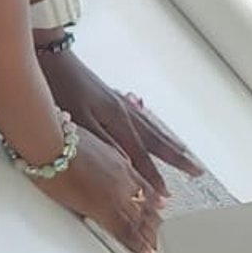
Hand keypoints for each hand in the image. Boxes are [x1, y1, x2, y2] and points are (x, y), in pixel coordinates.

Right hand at [34, 122, 166, 252]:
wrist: (50, 142)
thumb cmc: (59, 137)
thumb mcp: (88, 139)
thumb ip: (99, 152)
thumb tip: (94, 155)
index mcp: (119, 162)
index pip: (142, 185)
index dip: (152, 198)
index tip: (159, 207)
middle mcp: (123, 178)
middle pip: (145, 205)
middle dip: (155, 221)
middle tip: (163, 235)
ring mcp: (117, 194)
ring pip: (142, 220)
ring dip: (152, 235)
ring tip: (159, 249)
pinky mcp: (104, 209)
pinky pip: (127, 232)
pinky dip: (139, 245)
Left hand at [38, 48, 200, 195]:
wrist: (54, 57)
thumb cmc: (62, 88)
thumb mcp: (80, 120)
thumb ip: (104, 142)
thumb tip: (126, 163)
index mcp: (118, 120)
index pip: (140, 155)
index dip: (152, 176)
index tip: (165, 194)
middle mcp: (125, 112)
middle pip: (156, 141)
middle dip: (177, 158)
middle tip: (197, 171)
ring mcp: (121, 104)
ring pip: (152, 128)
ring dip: (170, 143)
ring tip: (185, 153)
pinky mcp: (113, 97)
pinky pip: (144, 118)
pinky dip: (155, 127)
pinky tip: (156, 129)